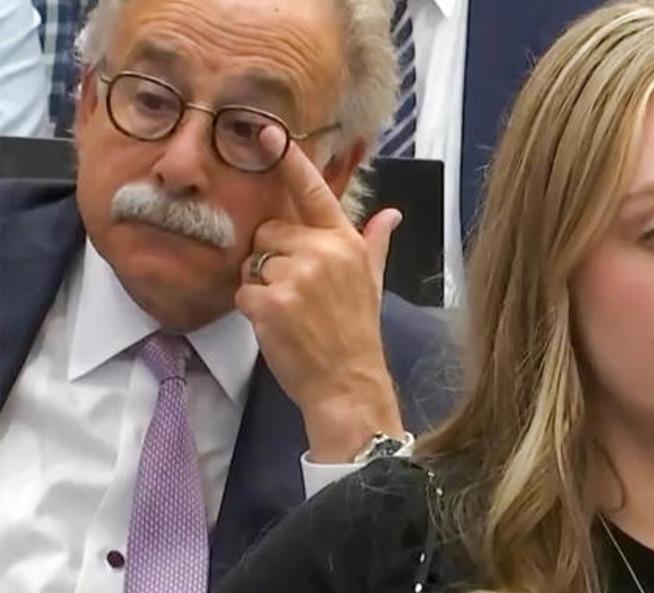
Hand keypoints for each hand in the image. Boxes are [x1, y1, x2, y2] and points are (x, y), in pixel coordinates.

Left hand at [236, 126, 404, 461]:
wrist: (348, 382)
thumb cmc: (357, 331)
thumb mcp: (371, 281)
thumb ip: (374, 242)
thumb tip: (392, 214)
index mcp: (346, 241)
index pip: (313, 191)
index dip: (288, 160)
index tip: (265, 131)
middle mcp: (322, 251)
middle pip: (270, 231)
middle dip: (272, 256)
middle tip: (295, 292)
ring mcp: (295, 275)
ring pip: (253, 262)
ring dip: (261, 285)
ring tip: (289, 312)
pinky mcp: (270, 300)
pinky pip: (243, 290)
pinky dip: (252, 309)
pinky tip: (276, 326)